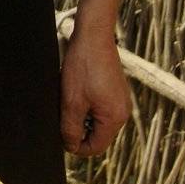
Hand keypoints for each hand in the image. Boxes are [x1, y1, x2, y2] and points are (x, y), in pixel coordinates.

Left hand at [60, 24, 130, 156]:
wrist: (93, 36)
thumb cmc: (83, 67)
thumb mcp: (71, 102)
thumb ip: (71, 129)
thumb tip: (71, 147)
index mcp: (114, 119)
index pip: (95, 147)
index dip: (76, 146)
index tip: (61, 135)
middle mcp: (123, 112)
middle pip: (98, 135)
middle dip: (79, 129)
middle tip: (64, 112)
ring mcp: (121, 100)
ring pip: (98, 121)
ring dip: (82, 115)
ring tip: (71, 98)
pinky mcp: (117, 90)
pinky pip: (102, 107)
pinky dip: (88, 104)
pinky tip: (78, 90)